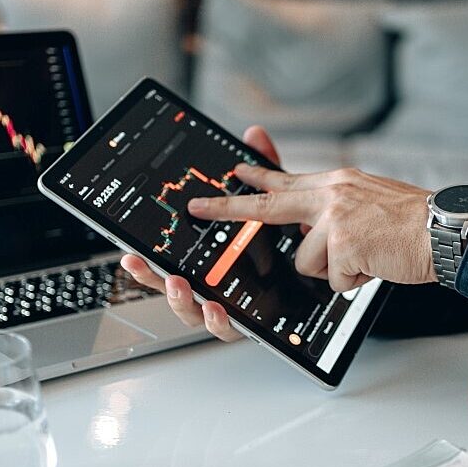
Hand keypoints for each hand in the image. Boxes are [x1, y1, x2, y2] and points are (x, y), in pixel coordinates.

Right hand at [119, 125, 289, 341]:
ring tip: (179, 285)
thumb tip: (254, 136)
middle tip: (142, 264)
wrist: (338, 261)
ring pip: (195, 315)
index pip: (171, 261)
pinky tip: (217, 310)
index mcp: (212, 260)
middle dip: (152, 280)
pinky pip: (232, 331)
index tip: (130, 252)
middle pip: (174, 290)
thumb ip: (266, 170)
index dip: (148, 261)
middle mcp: (216, 286)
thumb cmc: (301, 236)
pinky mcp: (255, 323)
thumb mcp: (284, 199)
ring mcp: (233, 306)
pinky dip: (220, 322)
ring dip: (181, 301)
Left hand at [186, 156, 433, 291]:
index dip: (256, 178)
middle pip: (268, 206)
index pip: (287, 180)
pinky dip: (355, 281)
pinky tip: (376, 265)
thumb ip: (336, 207)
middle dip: (229, 208)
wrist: (446, 231)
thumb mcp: (370, 199)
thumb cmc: (414, 223)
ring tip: (368, 256)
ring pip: (307, 261)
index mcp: (337, 182)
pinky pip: (334, 279)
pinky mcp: (344, 244)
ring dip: (336, 269)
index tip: (232, 173)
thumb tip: (309, 226)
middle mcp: (332, 194)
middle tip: (197, 206)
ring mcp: (336, 218)